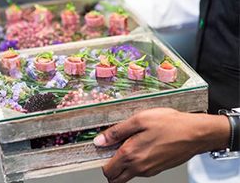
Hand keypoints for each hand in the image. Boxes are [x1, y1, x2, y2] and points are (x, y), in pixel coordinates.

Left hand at [94, 108, 229, 182]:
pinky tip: (142, 146)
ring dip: (124, 165)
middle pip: (115, 179)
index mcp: (130, 155)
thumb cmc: (170, 124)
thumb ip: (117, 132)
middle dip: (111, 168)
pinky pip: (140, 171)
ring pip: (128, 175)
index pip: (107, 171)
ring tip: (131, 144)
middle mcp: (139, 167)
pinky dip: (136, 163)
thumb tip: (100, 140)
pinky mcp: (158, 169)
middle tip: (114, 150)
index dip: (102, 161)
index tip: (104, 150)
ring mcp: (149, 170)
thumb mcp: (139, 120)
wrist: (195, 133)